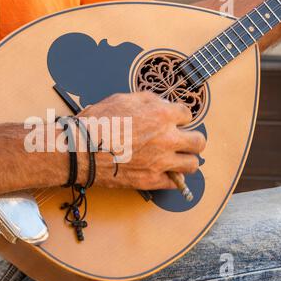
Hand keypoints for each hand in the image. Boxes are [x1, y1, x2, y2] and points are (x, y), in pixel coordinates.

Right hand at [76, 92, 205, 189]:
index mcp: (161, 114)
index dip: (180, 117)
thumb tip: (161, 104)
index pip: (188, 114)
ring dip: (186, 160)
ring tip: (177, 158)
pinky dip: (172, 178)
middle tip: (182, 140)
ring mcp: (161, 161)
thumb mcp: (122, 98)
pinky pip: (174, 182)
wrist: (82, 150)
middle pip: (199, 141)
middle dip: (192, 139)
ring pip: (192, 164)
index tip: (174, 121)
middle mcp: (167, 138)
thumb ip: (148, 100)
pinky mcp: (151, 180)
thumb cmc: (98, 123)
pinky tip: (165, 173)